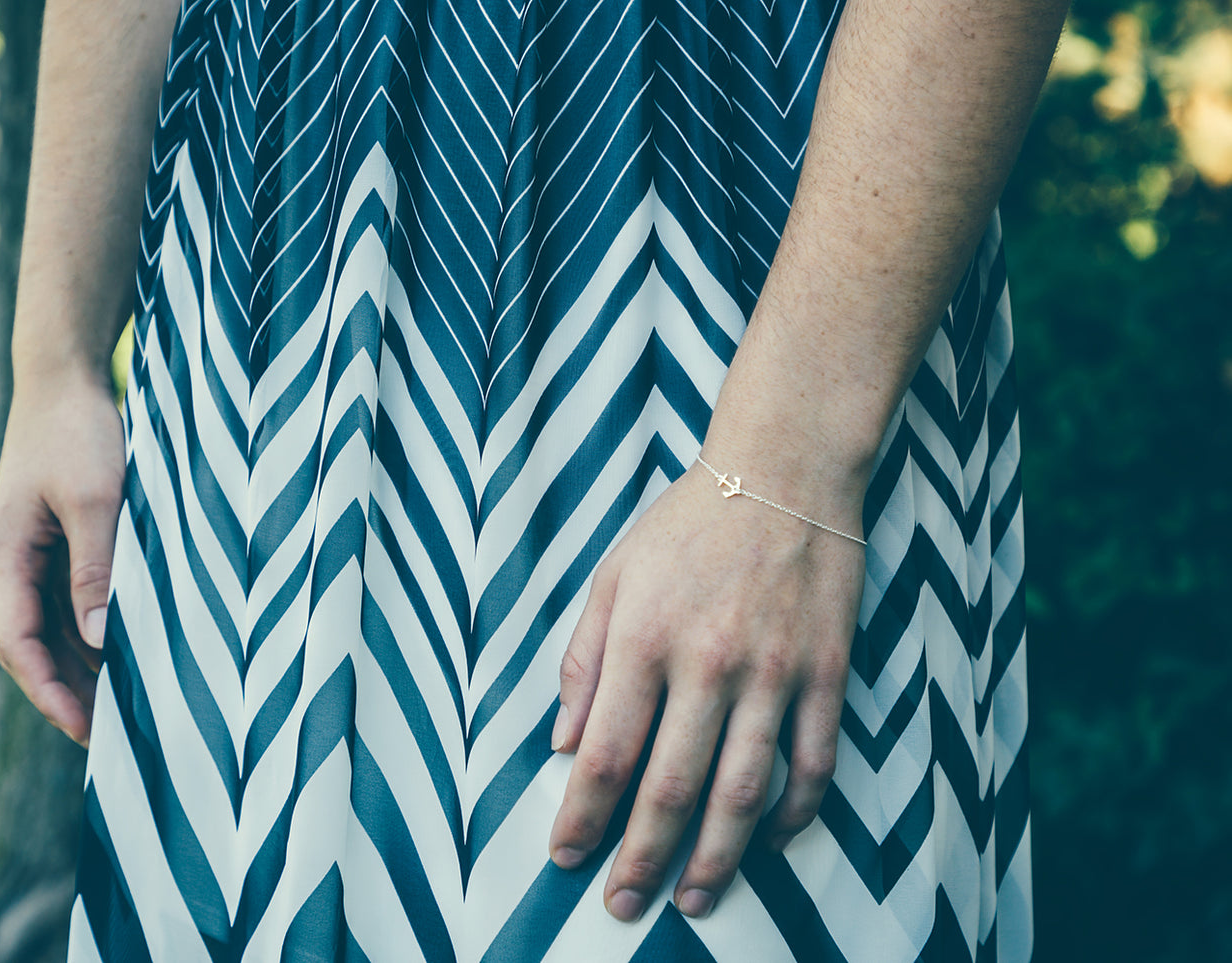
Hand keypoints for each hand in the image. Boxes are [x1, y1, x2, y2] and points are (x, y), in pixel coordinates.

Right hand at [0, 373, 126, 746]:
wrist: (69, 378)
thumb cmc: (79, 431)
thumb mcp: (95, 497)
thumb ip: (95, 566)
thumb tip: (100, 638)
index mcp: (8, 558)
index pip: (18, 644)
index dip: (49, 691)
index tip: (85, 729)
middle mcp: (18, 565)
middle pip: (38, 647)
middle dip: (71, 693)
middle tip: (118, 739)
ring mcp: (42, 556)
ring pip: (60, 629)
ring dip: (89, 668)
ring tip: (132, 709)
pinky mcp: (68, 544)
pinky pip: (80, 602)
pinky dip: (103, 632)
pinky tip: (136, 652)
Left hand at [547, 450, 866, 921]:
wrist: (783, 469)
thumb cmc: (685, 524)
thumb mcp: (611, 578)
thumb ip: (583, 663)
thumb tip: (560, 744)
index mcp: (643, 638)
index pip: (604, 753)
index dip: (580, 817)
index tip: (566, 857)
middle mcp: (706, 663)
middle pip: (670, 788)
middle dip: (641, 859)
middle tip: (624, 904)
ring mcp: (774, 672)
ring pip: (744, 792)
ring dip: (716, 858)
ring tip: (695, 899)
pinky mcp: (827, 672)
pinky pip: (813, 762)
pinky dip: (794, 812)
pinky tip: (773, 840)